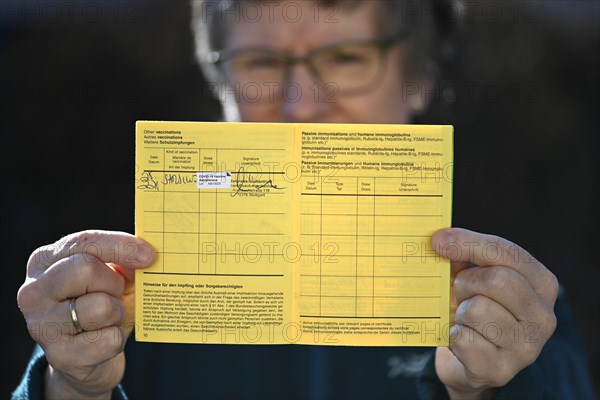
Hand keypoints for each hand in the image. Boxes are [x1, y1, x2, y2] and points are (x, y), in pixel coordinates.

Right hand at [17, 230, 154, 398]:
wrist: (89, 354)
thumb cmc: (101, 302)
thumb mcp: (111, 275)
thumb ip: (123, 261)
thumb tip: (146, 256)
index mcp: (44, 260)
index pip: (84, 242)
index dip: (120, 246)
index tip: (149, 255)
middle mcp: (34, 291)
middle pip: (87, 269)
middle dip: (115, 282)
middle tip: (118, 293)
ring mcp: (41, 325)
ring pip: (101, 307)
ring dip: (118, 312)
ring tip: (111, 317)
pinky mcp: (59, 356)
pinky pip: (108, 339)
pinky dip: (117, 337)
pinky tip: (105, 338)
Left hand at [432, 228, 557, 399]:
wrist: (470, 359)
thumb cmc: (476, 306)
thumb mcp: (476, 274)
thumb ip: (465, 254)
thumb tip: (440, 240)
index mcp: (543, 284)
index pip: (507, 253)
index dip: (469, 243)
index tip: (438, 241)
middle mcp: (543, 317)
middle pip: (496, 280)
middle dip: (466, 281)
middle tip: (459, 291)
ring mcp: (526, 348)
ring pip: (476, 310)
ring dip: (459, 312)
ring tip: (463, 319)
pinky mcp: (500, 370)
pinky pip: (463, 339)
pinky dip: (452, 336)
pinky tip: (460, 339)